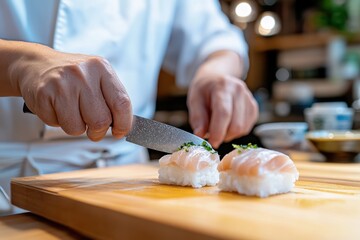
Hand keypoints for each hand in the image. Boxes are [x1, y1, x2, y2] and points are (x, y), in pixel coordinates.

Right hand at [11, 46, 131, 140]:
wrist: (36, 64)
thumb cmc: (72, 76)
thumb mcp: (97, 77)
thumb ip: (112, 98)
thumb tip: (125, 126)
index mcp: (101, 68)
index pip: (121, 102)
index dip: (123, 123)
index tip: (120, 132)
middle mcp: (83, 73)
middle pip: (101, 120)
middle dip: (98, 132)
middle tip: (94, 130)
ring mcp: (62, 83)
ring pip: (77, 127)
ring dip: (76, 128)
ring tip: (72, 113)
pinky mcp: (43, 94)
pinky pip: (57, 124)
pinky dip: (58, 122)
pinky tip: (57, 107)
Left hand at [187, 74, 257, 147]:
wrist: (216, 78)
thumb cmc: (204, 90)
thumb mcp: (194, 100)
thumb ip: (197, 118)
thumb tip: (200, 135)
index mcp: (222, 86)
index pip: (224, 113)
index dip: (218, 132)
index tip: (211, 143)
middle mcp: (239, 90)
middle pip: (236, 124)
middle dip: (223, 135)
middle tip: (212, 134)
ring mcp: (249, 98)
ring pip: (242, 128)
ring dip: (229, 134)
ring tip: (219, 126)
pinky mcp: (254, 107)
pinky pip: (247, 128)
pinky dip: (236, 131)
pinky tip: (227, 124)